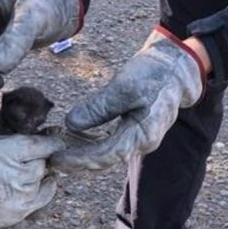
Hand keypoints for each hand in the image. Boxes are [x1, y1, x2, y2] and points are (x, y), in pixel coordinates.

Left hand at [50, 27, 205, 172]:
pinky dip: (92, 143)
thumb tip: (70, 124)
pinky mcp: (135, 132)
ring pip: (106, 154)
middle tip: (51, 158)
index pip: (103, 156)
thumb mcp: (123, 87)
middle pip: (104, 160)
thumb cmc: (153, 74)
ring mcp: (140, 139)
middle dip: (77, 161)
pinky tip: (74, 137)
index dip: (78, 159)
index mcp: (142, 135)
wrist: (177, 67)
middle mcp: (142, 143)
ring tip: (58, 148)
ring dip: (82, 153)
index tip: (55, 158)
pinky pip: (111, 144)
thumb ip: (98, 108)